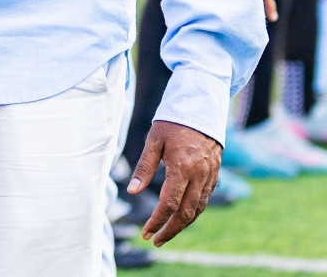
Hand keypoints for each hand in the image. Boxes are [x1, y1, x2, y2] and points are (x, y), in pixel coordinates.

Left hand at [128, 120, 220, 246]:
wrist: (201, 108)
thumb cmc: (172, 123)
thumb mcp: (153, 140)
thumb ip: (144, 167)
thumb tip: (133, 191)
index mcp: (182, 167)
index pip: (169, 204)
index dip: (157, 221)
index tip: (145, 232)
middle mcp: (200, 175)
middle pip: (186, 213)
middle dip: (171, 230)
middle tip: (155, 241)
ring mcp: (210, 175)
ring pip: (198, 208)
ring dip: (183, 224)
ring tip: (166, 233)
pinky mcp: (215, 173)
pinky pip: (205, 198)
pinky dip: (193, 211)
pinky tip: (181, 215)